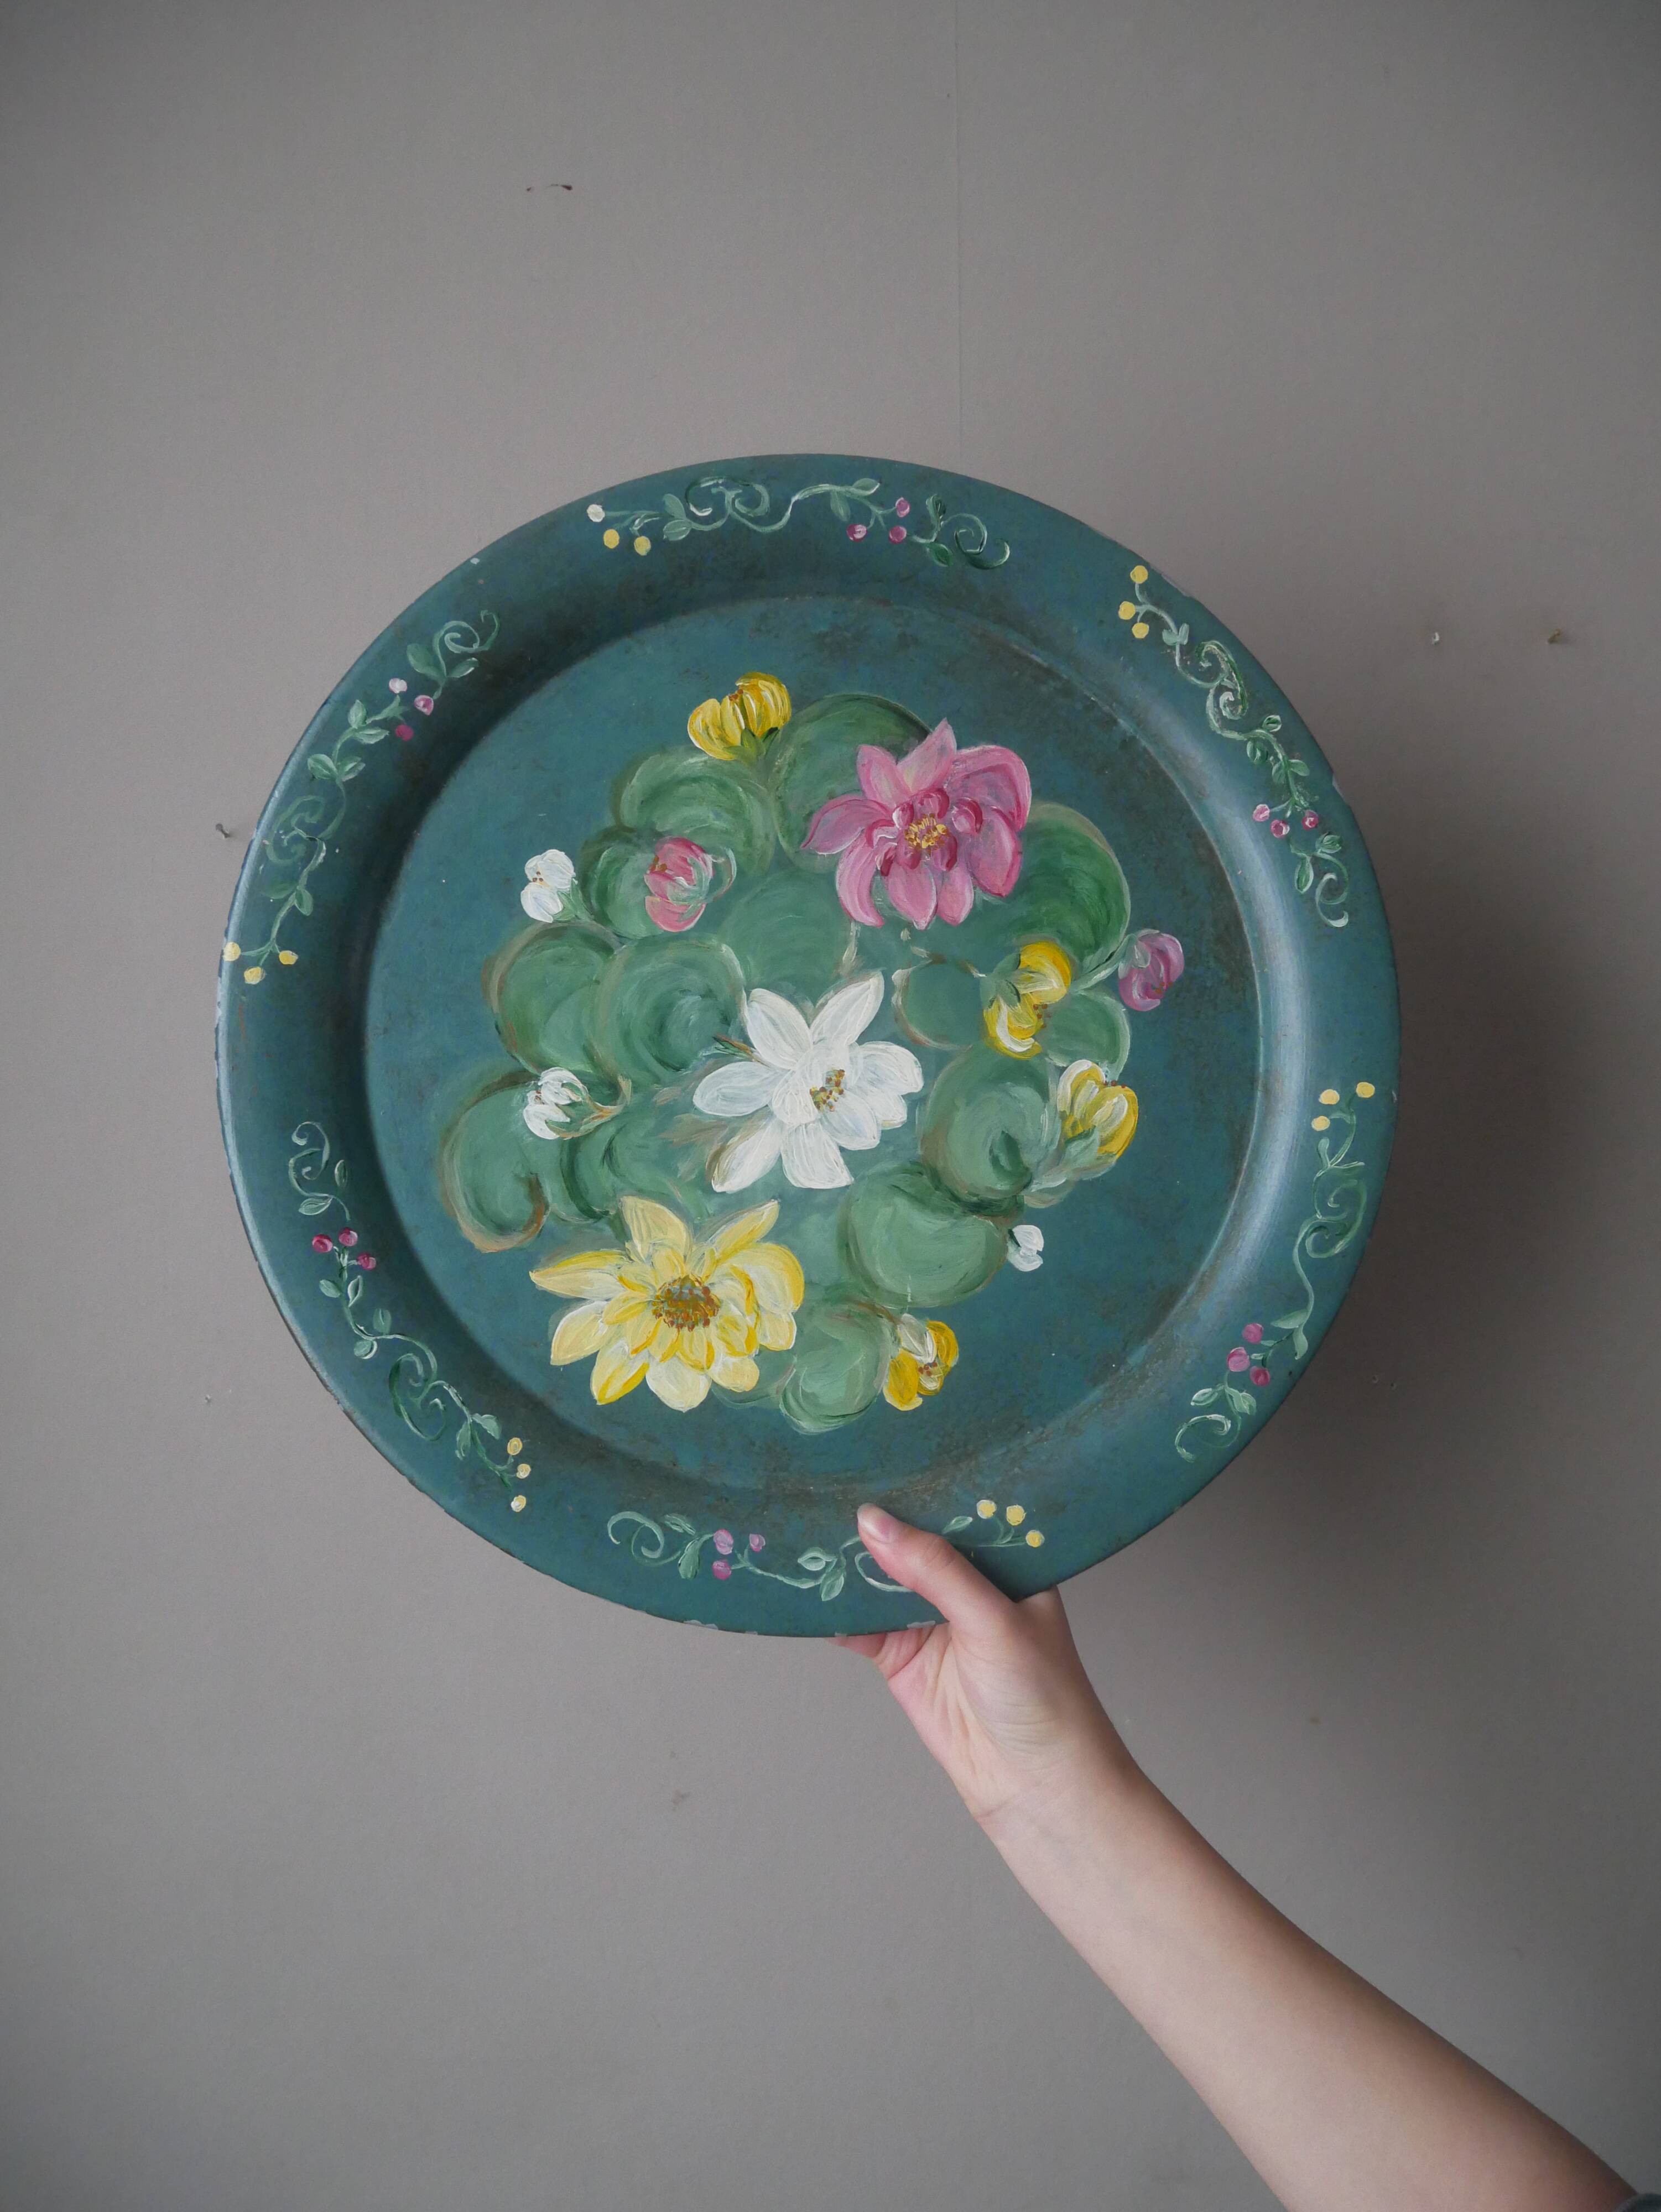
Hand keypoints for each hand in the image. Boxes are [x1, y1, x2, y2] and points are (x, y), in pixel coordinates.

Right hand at [836, 1504, 1139, 1833]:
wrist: (1034, 1786)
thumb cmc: (1043, 1694)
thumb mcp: (993, 1618)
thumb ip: (934, 1570)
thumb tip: (872, 1521)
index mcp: (1005, 1561)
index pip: (958, 1509)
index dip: (921, 1484)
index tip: (875, 1451)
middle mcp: (966, 1586)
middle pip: (911, 1543)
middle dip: (875, 1522)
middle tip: (826, 1480)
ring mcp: (930, 1622)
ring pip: (879, 1582)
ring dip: (846, 1564)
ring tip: (804, 1524)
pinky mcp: (901, 1660)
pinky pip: (860, 1627)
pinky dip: (833, 1613)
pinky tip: (804, 1588)